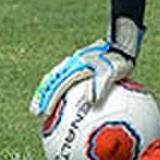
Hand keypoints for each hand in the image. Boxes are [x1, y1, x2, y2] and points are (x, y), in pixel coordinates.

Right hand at [28, 18, 143, 114]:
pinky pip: (67, 83)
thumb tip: (90, 102)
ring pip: (56, 81)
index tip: (44, 111)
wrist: (122, 47)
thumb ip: (100, 85)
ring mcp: (74, 67)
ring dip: (49, 94)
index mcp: (75, 66)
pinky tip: (66, 106)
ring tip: (45, 109)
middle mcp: (70, 65)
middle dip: (42, 96)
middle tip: (36, 111)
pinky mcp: (80, 70)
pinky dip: (62, 93)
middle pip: (51, 81)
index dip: (49, 98)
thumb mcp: (111, 72)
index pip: (57, 83)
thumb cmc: (118, 60)